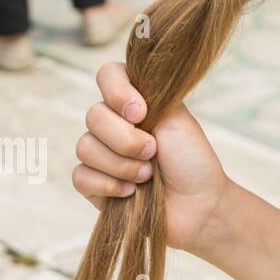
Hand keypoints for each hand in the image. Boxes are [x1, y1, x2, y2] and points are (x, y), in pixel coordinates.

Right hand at [72, 62, 230, 255]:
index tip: (141, 112)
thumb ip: (146, 96)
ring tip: (148, 175)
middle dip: (126, 139)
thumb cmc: (192, 160)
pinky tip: (130, 193)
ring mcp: (103, 154)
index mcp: (137, 101)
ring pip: (85, 147)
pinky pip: (80, 177)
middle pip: (93, 115)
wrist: (199, 205)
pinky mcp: (95, 184)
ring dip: (121, 164)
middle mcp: (116, 123)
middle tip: (153, 151)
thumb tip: (119, 86)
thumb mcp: (176, 119)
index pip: (108, 75)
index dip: (117, 91)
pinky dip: (108, 185)